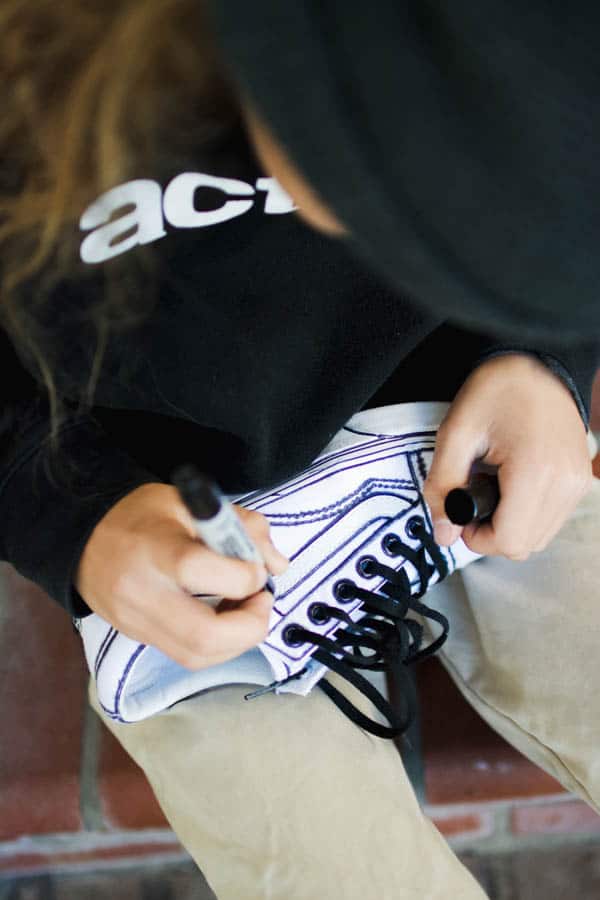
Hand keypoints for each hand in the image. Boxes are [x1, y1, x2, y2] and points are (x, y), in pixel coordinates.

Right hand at [74, 483, 288, 667]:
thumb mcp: (192, 503)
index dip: (243, 575)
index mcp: (154, 548)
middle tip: (262, 601)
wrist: (84, 537)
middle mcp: (141, 592)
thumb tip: (275, 565)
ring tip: (247, 609)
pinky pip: (186, 655)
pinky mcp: (139, 637)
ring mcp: (137, 621)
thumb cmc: (142, 515)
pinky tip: (225, 618)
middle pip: (202, 635)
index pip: (200, 571)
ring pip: (197, 656)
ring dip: (238, 640)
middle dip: (250, 626)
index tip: (257, 566)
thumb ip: (241, 528)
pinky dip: (218, 644)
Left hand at [423, 354, 592, 559]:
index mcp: (535, 471)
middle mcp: (565, 482)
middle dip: (491, 532)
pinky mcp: (581, 478)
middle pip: (525, 545)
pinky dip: (527, 513)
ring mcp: (578, 481)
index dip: (477, 537)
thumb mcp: (456, 433)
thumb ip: (443, 486)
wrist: (535, 360)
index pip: (509, 541)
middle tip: (472, 496)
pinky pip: (552, 518)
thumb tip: (443, 534)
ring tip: (492, 484)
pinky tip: (511, 481)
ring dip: (510, 524)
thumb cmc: (495, 391)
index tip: (460, 512)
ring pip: (539, 536)